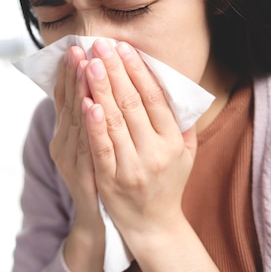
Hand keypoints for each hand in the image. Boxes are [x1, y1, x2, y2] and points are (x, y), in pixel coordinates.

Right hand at [50, 46, 106, 271]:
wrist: (101, 222)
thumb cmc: (102, 178)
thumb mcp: (92, 145)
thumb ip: (94, 119)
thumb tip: (101, 88)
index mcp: (67, 133)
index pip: (67, 96)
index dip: (70, 72)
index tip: (77, 47)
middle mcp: (63, 143)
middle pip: (68, 103)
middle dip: (73, 73)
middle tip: (78, 47)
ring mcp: (70, 160)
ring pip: (74, 120)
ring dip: (79, 90)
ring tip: (84, 64)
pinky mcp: (81, 176)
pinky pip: (86, 146)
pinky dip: (87, 125)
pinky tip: (90, 106)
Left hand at [83, 39, 202, 268]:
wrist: (152, 226)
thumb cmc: (167, 183)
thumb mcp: (185, 153)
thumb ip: (181, 122)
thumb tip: (173, 85)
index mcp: (173, 141)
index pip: (155, 98)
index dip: (138, 71)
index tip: (124, 48)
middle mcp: (154, 152)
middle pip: (132, 104)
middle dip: (114, 71)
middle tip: (99, 45)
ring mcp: (131, 166)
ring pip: (114, 121)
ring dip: (100, 89)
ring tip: (88, 63)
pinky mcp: (109, 179)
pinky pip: (100, 147)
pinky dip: (93, 124)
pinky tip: (85, 102)